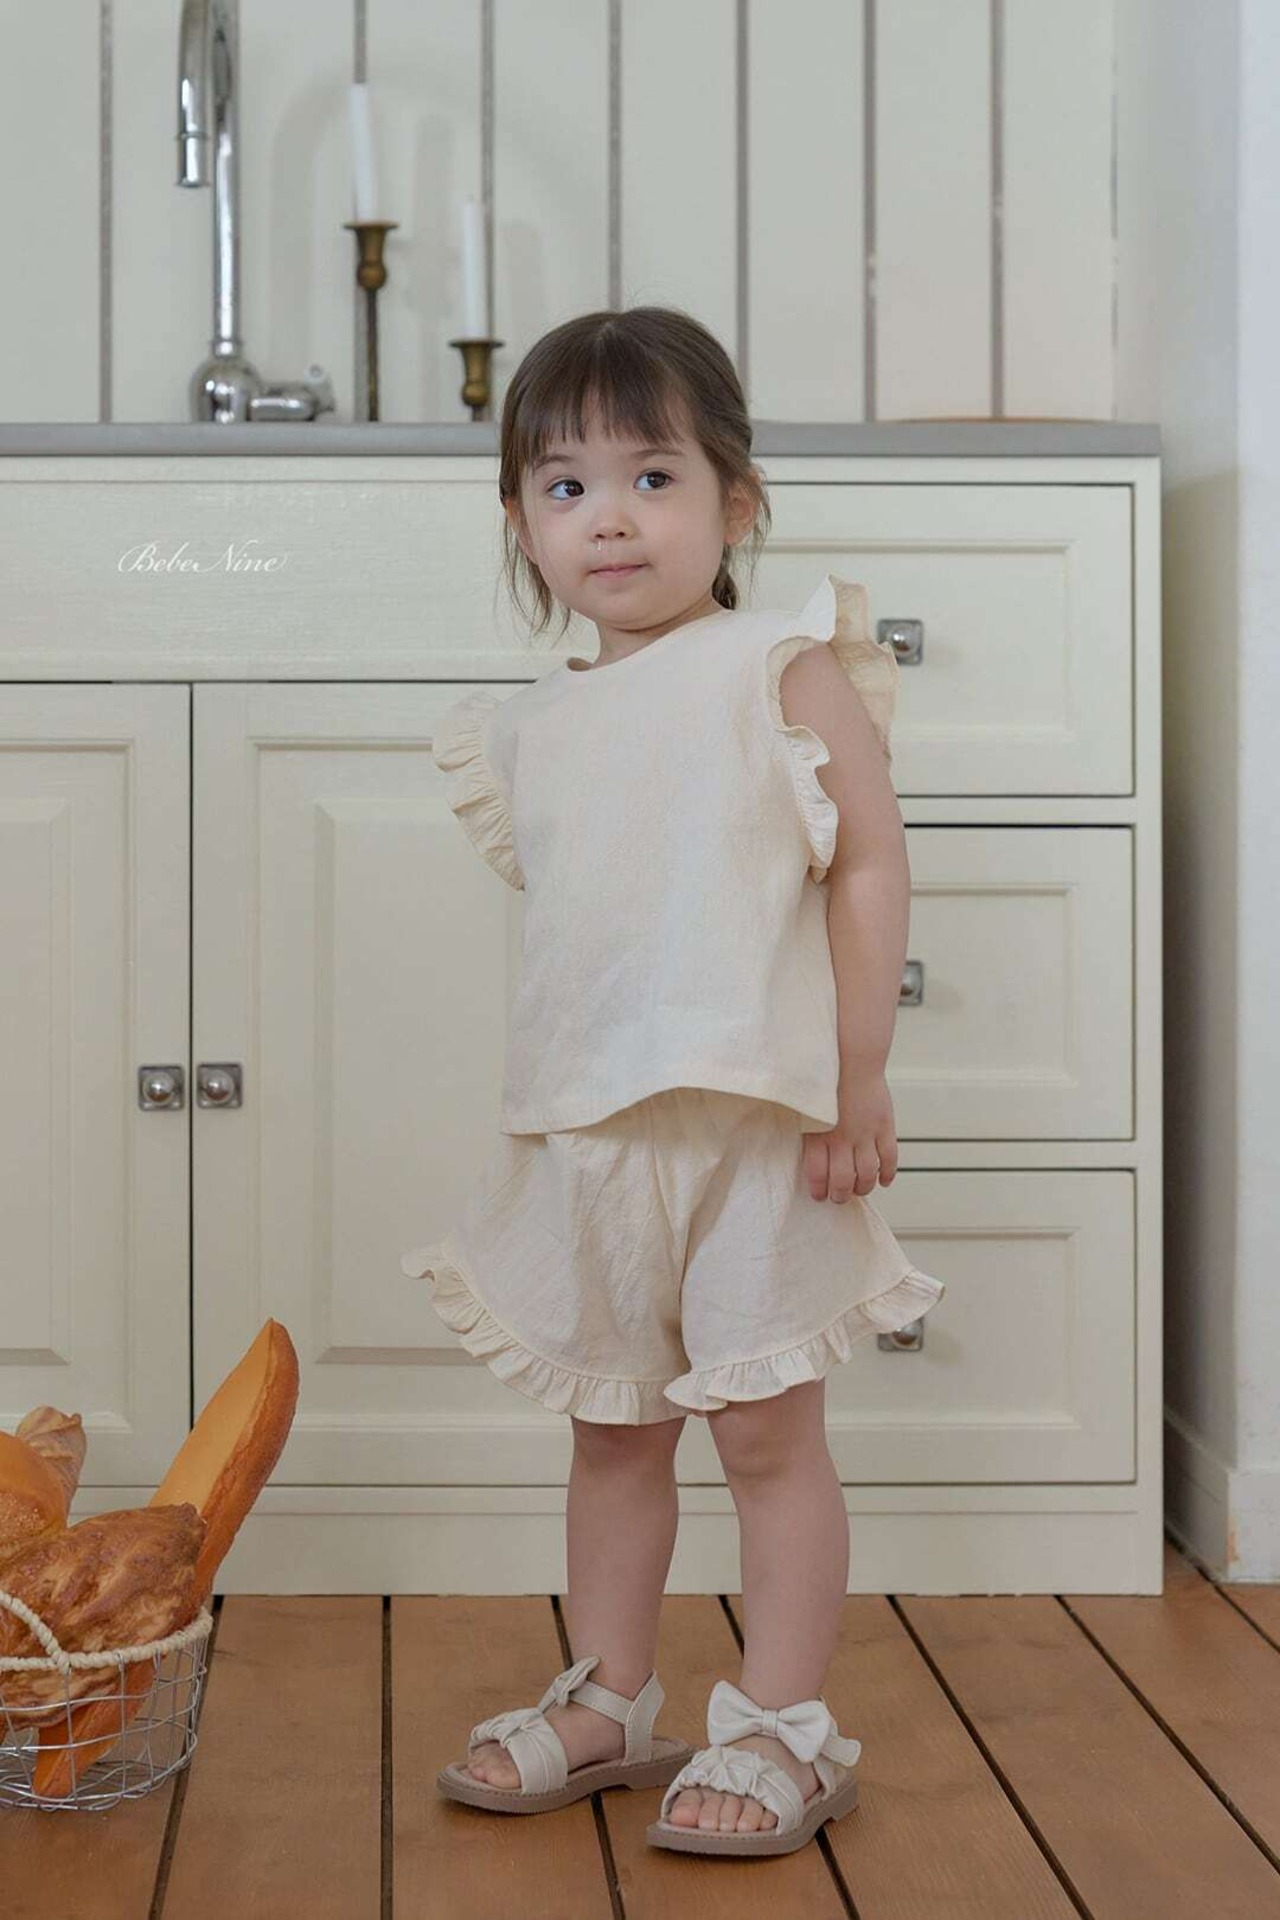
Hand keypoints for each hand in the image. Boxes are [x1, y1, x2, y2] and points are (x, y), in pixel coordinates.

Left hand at [801, 1070, 898, 1202]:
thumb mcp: (806, 1108)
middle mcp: (842, 1138)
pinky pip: (889, 1158)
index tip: (820, 1196)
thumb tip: (806, 1159)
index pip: (818, 1175)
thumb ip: (807, 1134)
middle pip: (843, 1180)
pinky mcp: (884, 1126)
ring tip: (860, 1189)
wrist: (851, 1058)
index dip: (819, 1190)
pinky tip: (883, 1180)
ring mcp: (865, 1133)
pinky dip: (888, 1173)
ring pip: (867, 1174)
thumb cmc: (824, 1082)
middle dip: (841, 1195)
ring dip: (863, 1187)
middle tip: (840, 1197)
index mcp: (818, 1135)